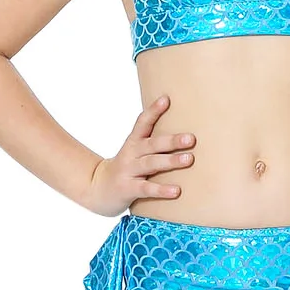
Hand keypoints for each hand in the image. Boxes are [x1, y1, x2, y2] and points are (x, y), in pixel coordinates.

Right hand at [83, 95, 195, 215]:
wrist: (98, 189)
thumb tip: (184, 131)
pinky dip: (161, 190)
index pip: (143, 122)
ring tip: (189, 159)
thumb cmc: (127, 168)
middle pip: (152, 144)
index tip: (166, 99)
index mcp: (134, 142)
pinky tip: (176, 191)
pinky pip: (146, 189)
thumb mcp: (136, 151)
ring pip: (151, 164)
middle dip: (172, 140)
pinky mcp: (128, 189)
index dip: (153, 111)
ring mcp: (129, 171)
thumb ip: (154, 141)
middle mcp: (131, 154)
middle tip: (191, 138)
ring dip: (170, 161)